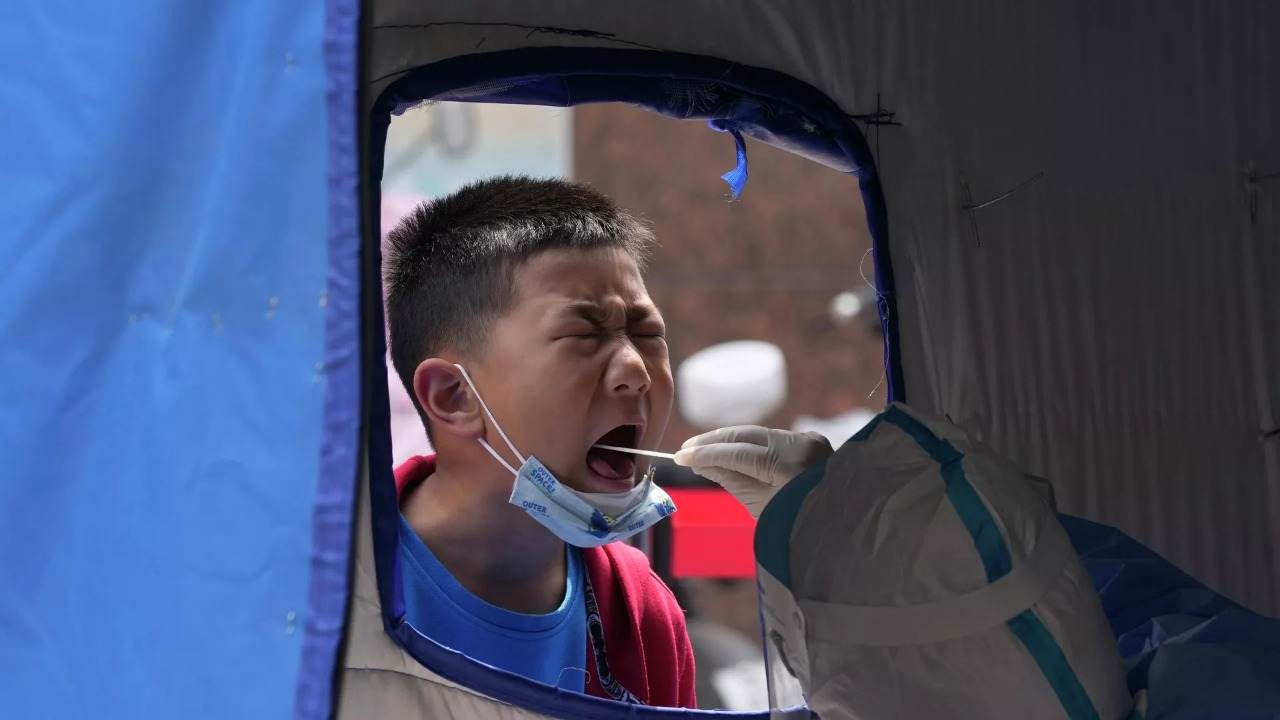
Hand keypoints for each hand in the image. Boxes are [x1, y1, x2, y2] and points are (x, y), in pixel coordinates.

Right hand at [673, 426, 833, 517]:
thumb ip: (729, 478)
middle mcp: (801, 445)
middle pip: (748, 435)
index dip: (706, 454)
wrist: (835, 528)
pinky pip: (775, 440)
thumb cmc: (796, 524)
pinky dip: (753, 445)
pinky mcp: (812, 441)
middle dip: (714, 441)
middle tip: (687, 449)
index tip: (680, 457)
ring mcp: (809, 440)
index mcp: (790, 465)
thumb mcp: (758, 505)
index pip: (738, 453)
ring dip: (730, 441)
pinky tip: (731, 449)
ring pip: (760, 435)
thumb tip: (700, 462)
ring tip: (702, 449)